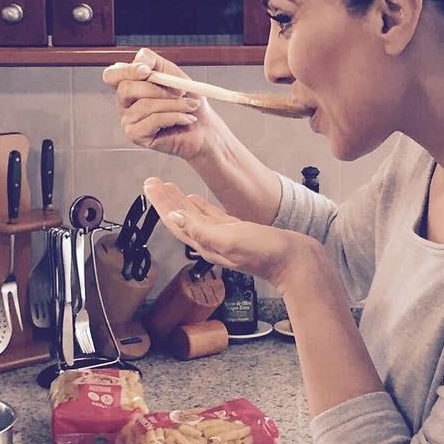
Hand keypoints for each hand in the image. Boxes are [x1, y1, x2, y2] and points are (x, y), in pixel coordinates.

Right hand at [102, 48, 222, 160]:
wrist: (203, 126)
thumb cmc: (187, 99)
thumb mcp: (172, 72)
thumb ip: (153, 61)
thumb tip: (140, 63)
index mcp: (129, 84)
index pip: (112, 75)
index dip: (126, 71)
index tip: (146, 71)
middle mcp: (124, 102)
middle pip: (125, 89)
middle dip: (157, 89)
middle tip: (179, 92)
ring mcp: (128, 120)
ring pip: (144, 105)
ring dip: (173, 104)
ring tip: (190, 106)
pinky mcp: (136, 135)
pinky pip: (153, 120)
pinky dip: (174, 116)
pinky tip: (186, 118)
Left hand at [143, 177, 315, 292]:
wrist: (294, 261)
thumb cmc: (265, 253)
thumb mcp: (229, 239)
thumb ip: (201, 230)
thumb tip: (174, 218)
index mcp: (206, 244)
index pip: (175, 222)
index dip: (160, 204)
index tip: (149, 186)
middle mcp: (211, 241)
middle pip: (180, 217)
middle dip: (164, 200)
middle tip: (152, 182)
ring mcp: (224, 237)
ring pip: (193, 215)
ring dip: (178, 201)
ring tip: (167, 186)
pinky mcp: (237, 232)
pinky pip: (211, 217)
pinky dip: (200, 207)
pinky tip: (194, 199)